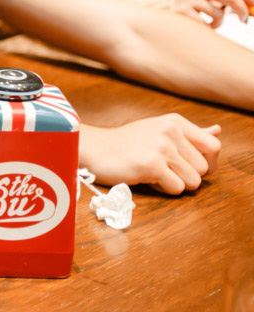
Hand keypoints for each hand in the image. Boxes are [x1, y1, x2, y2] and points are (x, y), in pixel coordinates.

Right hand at [80, 116, 220, 193]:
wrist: (93, 148)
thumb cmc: (126, 143)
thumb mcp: (158, 131)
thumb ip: (191, 134)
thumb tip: (218, 131)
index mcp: (175, 122)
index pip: (213, 146)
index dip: (207, 162)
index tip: (187, 165)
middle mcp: (170, 131)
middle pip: (205, 168)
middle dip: (188, 175)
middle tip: (164, 169)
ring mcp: (161, 148)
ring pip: (193, 181)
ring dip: (176, 184)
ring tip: (155, 173)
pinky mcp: (151, 165)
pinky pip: (176, 189)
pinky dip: (163, 189)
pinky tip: (146, 178)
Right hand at [172, 0, 253, 25]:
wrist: (166, 20)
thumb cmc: (195, 9)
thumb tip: (252, 3)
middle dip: (242, 9)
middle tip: (245, 19)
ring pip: (219, 12)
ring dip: (219, 21)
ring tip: (210, 21)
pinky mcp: (181, 11)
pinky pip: (207, 23)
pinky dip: (208, 27)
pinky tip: (200, 25)